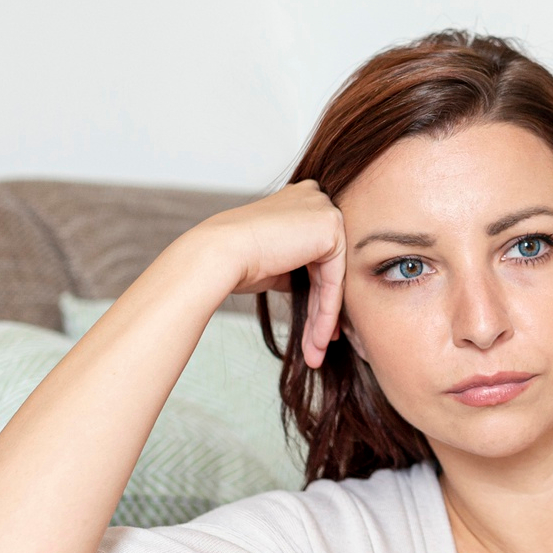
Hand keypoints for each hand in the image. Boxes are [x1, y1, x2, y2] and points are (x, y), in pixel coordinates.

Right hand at [198, 180, 347, 368]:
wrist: (219, 254)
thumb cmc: (236, 260)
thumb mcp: (275, 262)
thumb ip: (298, 266)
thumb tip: (316, 287)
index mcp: (302, 199)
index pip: (317, 255)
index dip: (317, 294)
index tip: (316, 327)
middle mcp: (317, 199)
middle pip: (326, 268)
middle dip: (322, 312)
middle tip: (317, 345)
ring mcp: (326, 211)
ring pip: (331, 279)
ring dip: (323, 320)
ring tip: (315, 353)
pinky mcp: (331, 229)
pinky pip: (333, 280)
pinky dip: (326, 313)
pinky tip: (319, 339)